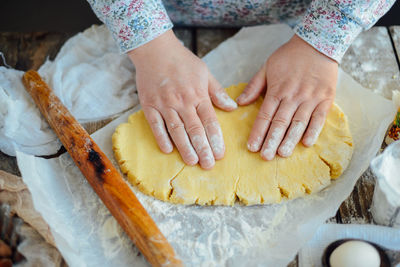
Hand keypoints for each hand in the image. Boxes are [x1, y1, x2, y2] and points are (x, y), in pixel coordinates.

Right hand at [128, 30, 236, 168]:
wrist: (155, 50)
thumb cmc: (182, 61)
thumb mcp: (205, 73)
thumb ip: (217, 92)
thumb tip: (232, 108)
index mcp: (198, 94)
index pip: (209, 121)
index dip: (216, 139)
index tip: (220, 154)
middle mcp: (182, 101)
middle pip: (195, 129)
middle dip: (203, 149)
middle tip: (208, 165)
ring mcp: (165, 104)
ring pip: (177, 130)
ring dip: (185, 148)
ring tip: (192, 162)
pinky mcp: (149, 105)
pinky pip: (156, 125)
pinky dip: (161, 138)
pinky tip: (168, 150)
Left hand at [236, 34, 337, 159]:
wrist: (318, 43)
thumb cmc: (289, 57)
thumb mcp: (267, 67)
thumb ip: (254, 86)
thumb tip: (239, 103)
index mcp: (277, 90)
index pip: (265, 115)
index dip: (258, 132)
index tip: (252, 147)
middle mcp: (293, 96)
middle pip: (280, 122)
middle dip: (272, 141)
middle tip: (265, 157)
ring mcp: (310, 98)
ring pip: (298, 123)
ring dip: (290, 139)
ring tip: (282, 154)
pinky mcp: (326, 98)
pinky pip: (319, 118)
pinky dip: (313, 131)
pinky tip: (306, 143)